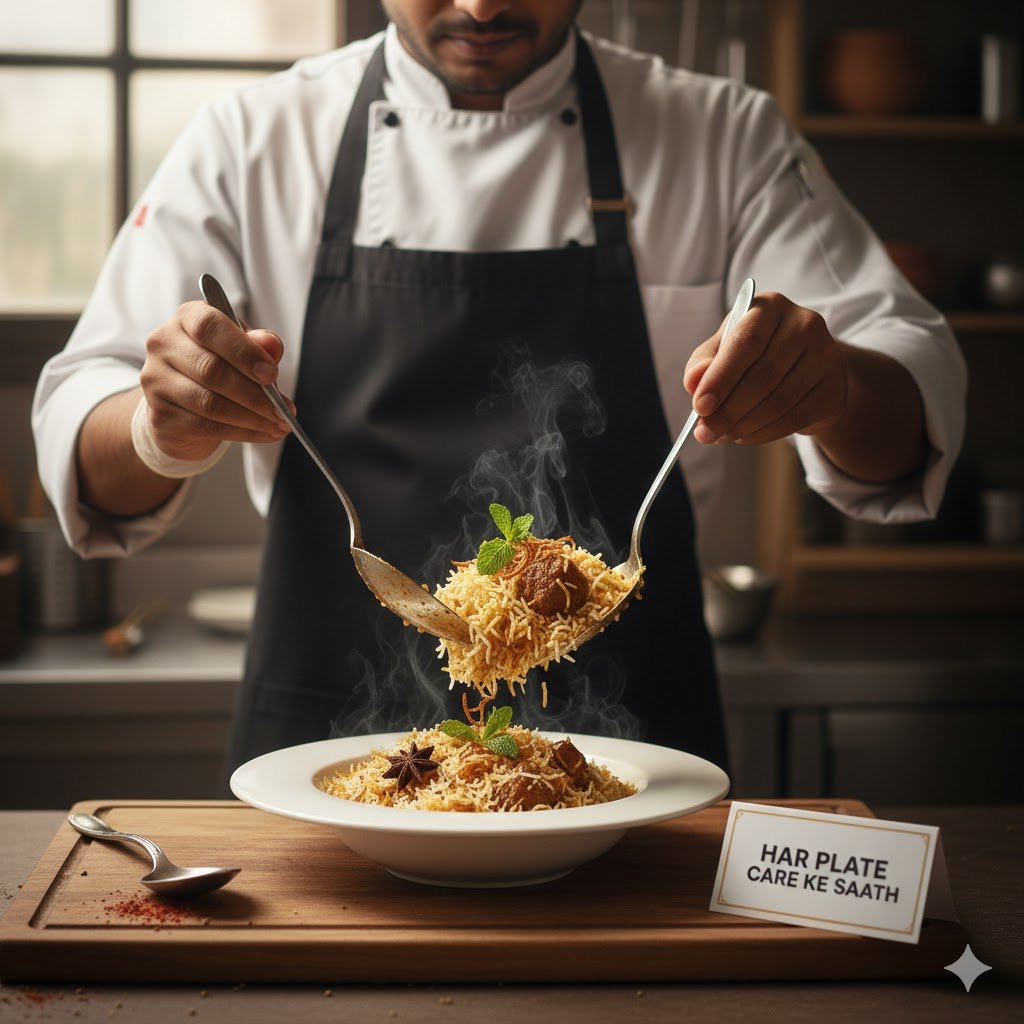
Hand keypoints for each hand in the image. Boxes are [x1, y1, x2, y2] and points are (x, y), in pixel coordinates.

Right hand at [139, 302, 291, 460]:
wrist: (186, 407)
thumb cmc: (221, 368)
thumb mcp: (244, 350)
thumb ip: (259, 345)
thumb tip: (270, 344)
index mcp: (187, 318)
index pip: (209, 326)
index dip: (243, 351)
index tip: (271, 373)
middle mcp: (164, 345)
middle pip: (211, 370)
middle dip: (255, 394)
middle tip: (283, 409)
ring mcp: (156, 381)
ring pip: (210, 403)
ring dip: (252, 418)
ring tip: (279, 424)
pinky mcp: (160, 415)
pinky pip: (206, 427)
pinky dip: (243, 433)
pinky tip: (264, 434)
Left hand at [683, 291, 847, 445]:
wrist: (804, 367)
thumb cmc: (754, 354)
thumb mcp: (723, 349)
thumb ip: (704, 363)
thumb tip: (693, 383)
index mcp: (770, 306)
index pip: (745, 342)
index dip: (721, 378)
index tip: (700, 407)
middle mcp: (804, 325)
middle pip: (763, 376)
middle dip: (728, 411)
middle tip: (705, 433)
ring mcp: (825, 356)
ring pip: (779, 402)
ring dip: (743, 426)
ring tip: (721, 436)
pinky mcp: (833, 388)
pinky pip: (794, 419)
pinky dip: (763, 434)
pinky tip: (743, 436)